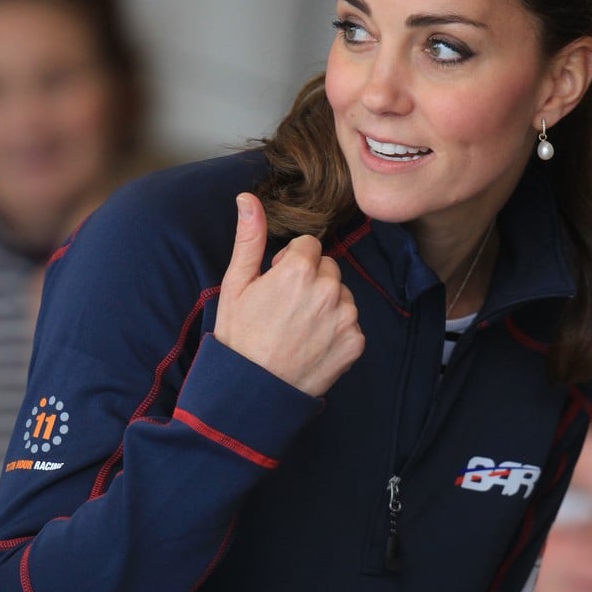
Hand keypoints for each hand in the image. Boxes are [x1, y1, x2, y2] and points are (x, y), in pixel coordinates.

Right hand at [214, 193, 364, 395]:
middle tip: (285, 309)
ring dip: (326, 305)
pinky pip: (350, 324)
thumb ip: (249, 238)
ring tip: (298, 329)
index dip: (290, 263)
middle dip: (311, 281)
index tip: (276, 285)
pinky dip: (336, 332)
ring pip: (341, 295)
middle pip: (328, 269)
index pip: (310, 246)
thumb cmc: (239, 337)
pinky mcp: (355, 343)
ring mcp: (345, 318)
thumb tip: (247, 198)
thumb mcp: (236, 284)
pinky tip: (311, 345)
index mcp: (300, 270)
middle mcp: (329, 290)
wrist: (252, 393)